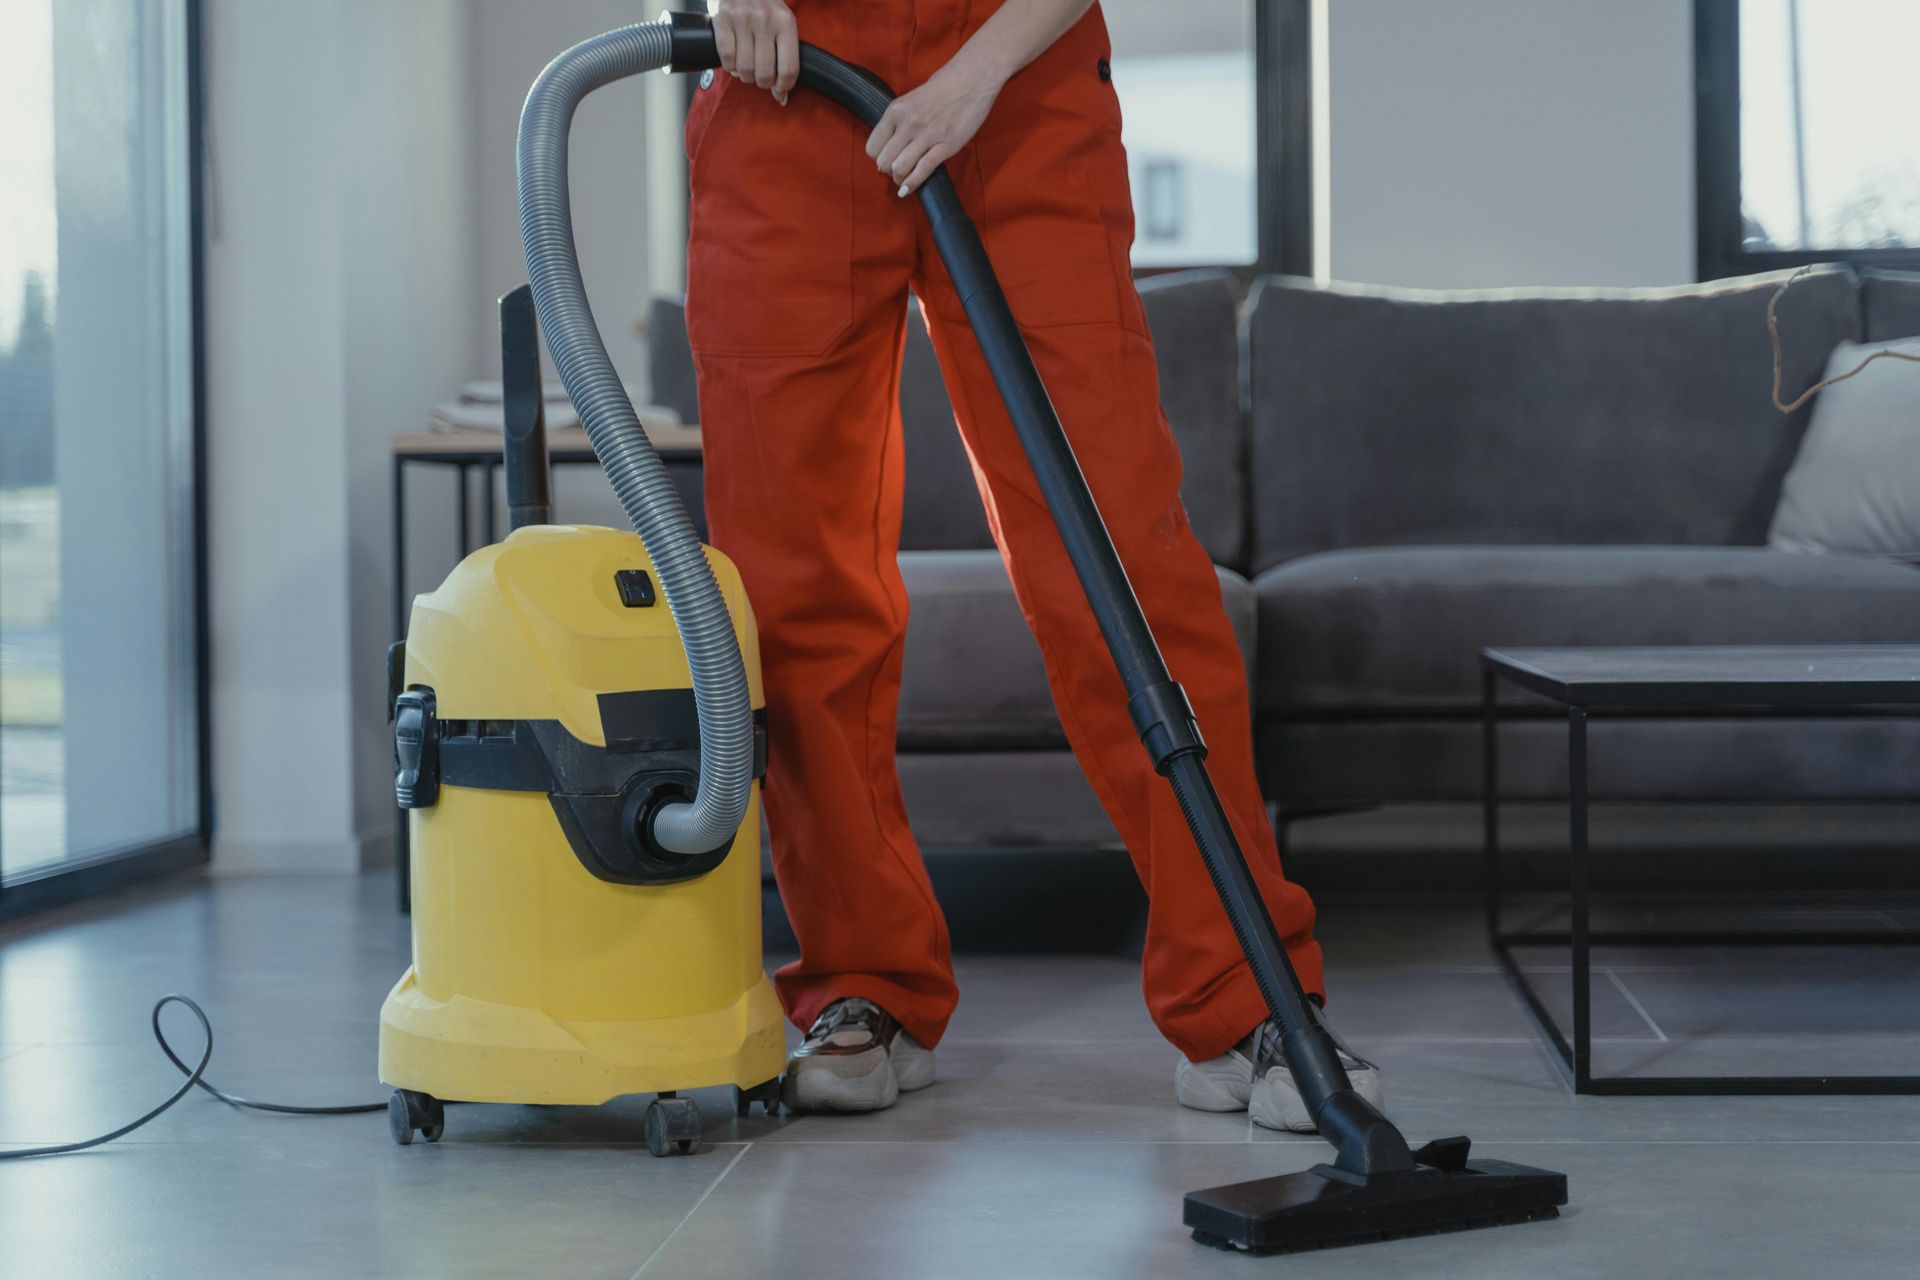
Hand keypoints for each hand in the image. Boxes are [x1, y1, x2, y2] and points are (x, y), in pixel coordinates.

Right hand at [712, 0, 797, 104]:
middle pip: (765, 73)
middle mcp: (765, 20)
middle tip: (760, 78)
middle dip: (762, 83)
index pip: (788, 69)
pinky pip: (726, 57)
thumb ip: (785, 53)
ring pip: (744, 69)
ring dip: (745, 76)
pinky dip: (729, 66)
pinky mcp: (722, 18)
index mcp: (785, 22)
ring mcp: (742, 18)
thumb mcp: (782, 20)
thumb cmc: (764, 3)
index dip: (783, 87)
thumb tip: (781, 95)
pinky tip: (733, 62)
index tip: (779, 91)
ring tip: (746, 68)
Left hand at [866, 57, 1003, 195]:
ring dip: (899, 179)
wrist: (972, 77)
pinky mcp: (946, 145)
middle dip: (888, 171)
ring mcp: (927, 135)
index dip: (878, 157)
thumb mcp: (912, 99)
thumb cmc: (944, 86)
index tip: (886, 159)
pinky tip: (908, 190)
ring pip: (900, 168)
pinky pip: (923, 170)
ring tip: (903, 181)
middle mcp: (908, 123)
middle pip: (884, 161)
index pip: (873, 146)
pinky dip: (912, 184)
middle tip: (896, 171)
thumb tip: (891, 143)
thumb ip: (900, 119)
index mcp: (896, 111)